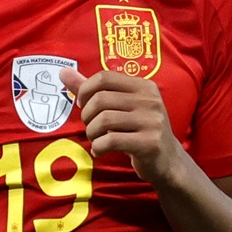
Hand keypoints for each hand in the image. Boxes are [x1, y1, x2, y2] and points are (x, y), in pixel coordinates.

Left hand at [60, 68, 181, 184]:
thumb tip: (63, 71)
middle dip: (87, 116)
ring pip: (104, 120)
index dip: (85, 91)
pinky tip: (100, 151)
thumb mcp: (120, 107)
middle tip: (91, 127)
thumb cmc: (138, 130)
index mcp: (144, 86)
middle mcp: (150, 100)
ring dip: (91, 133)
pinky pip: (111, 141)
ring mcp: (152, 122)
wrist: (167, 160)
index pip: (104, 77)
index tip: (83, 105)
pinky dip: (98, 147)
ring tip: (95, 139)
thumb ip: (93, 90)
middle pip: (101, 99)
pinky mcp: (150, 143)